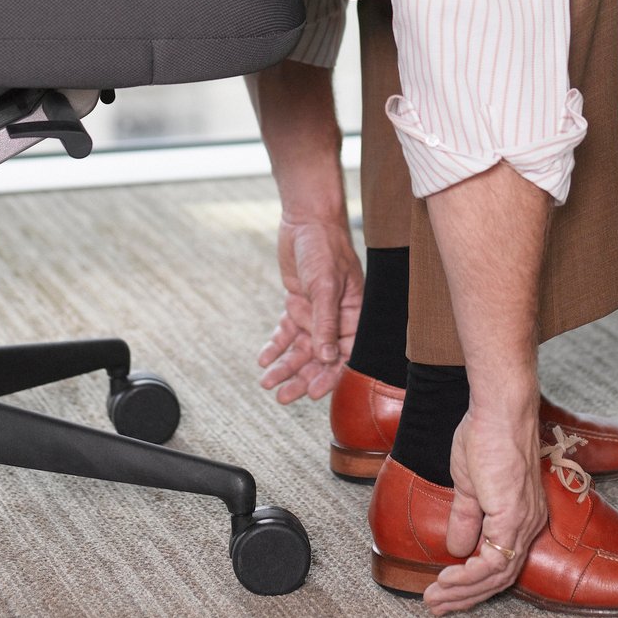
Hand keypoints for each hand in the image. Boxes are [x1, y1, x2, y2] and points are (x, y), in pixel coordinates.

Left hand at [255, 214, 362, 403]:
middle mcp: (336, 318)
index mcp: (354, 315)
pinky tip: (263, 359)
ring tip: (267, 383)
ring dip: (286, 366)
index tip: (313, 395)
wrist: (306, 220)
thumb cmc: (324, 248)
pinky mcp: (298, 304)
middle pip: (320, 358)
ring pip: (302, 349)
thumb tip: (327, 358)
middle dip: (302, 378)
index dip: (330, 377)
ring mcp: (316, 313)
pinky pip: (287, 333)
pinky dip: (276, 346)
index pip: (345, 355)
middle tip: (283, 397)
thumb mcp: (324, 285)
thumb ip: (326, 322)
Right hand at [423, 403, 546, 614]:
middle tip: (435, 604)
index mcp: (522, 517)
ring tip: (434, 597)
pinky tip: (448, 579)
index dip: (473, 583)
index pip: (501, 564)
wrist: (498, 410)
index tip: (445, 591)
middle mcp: (529, 525)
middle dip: (465, 596)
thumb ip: (467, 517)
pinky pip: (493, 562)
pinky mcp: (512, 518)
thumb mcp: (471, 484)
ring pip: (496, 576)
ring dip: (462, 590)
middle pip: (500, 578)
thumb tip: (457, 548)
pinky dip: (468, 576)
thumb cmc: (487, 436)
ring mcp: (523, 523)